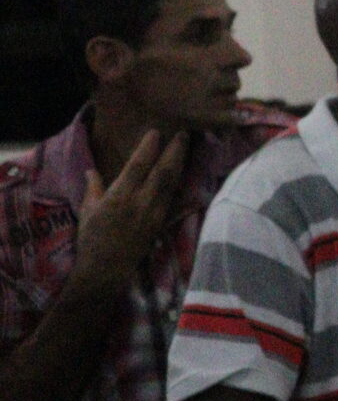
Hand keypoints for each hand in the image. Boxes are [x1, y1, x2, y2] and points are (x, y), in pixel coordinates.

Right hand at [70, 130, 189, 291]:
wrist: (107, 269)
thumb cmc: (92, 239)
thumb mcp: (87, 211)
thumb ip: (93, 189)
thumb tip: (91, 171)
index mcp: (119, 197)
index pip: (137, 167)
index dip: (148, 149)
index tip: (155, 132)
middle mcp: (141, 203)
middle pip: (163, 172)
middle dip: (174, 151)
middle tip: (183, 133)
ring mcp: (155, 213)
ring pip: (172, 183)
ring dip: (181, 163)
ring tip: (187, 146)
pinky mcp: (163, 222)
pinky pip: (175, 198)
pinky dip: (181, 183)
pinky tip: (187, 172)